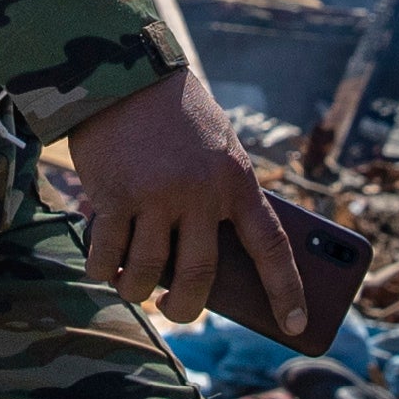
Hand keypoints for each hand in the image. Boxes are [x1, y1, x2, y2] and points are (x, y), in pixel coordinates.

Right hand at [65, 69, 308, 338]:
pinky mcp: (115, 195)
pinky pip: (108, 255)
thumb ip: (219, 199)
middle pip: (199, 277)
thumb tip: (200, 267)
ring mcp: (157, 196)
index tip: (295, 326)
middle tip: (173, 310)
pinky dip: (104, 269)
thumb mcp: (218, 150)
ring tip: (130, 286)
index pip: (272, 246)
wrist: (125, 72)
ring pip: (147, 274)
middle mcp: (201, 193)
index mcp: (238, 180)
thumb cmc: (177, 117)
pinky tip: (103, 266)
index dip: (286, 290)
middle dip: (184, 309)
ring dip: (136, 290)